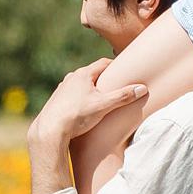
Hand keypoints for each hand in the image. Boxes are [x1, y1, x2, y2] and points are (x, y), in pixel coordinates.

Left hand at [30, 58, 147, 147]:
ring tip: (102, 96)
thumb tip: (142, 88)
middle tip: (117, 83)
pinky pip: (73, 94)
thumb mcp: (104, 106)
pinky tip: (86, 107)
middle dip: (105, 77)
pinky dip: (82, 97)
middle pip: (92, 73)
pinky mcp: (57, 100)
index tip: (125, 69)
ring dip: (92, 88)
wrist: (50, 130)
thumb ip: (123, 96)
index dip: (115, 65)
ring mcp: (62, 89)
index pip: (103, 63)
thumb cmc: (77, 116)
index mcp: (83, 74)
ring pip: (81, 84)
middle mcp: (71, 78)